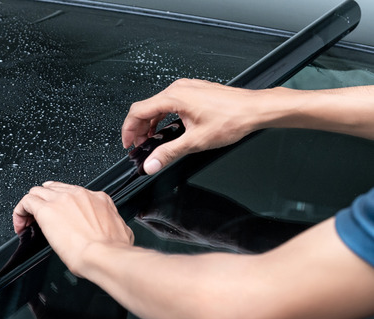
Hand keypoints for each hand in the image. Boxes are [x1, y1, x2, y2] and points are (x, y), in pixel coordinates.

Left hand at [12, 181, 133, 275]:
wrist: (105, 256)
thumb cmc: (112, 250)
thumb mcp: (121, 233)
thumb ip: (111, 228)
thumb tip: (109, 235)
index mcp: (98, 199)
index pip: (74, 193)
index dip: (63, 205)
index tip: (60, 217)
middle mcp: (79, 195)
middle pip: (53, 189)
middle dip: (45, 202)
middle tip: (40, 220)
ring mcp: (61, 200)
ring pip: (37, 192)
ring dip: (31, 205)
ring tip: (28, 222)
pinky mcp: (46, 210)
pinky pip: (26, 202)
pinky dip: (20, 212)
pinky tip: (21, 225)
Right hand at [121, 78, 262, 173]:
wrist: (255, 109)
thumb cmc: (232, 118)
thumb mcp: (195, 141)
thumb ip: (168, 153)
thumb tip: (151, 164)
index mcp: (174, 97)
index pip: (138, 111)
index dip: (128, 130)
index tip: (128, 144)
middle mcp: (179, 89)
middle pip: (146, 108)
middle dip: (138, 128)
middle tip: (139, 146)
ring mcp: (187, 88)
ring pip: (158, 105)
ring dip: (151, 123)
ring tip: (152, 140)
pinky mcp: (195, 91)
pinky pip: (170, 102)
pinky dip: (163, 116)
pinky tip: (169, 129)